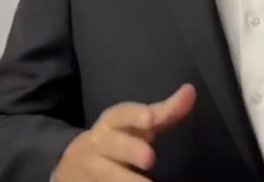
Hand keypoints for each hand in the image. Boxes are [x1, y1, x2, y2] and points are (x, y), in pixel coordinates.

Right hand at [53, 83, 195, 181]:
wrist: (73, 165)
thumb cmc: (119, 138)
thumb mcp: (138, 124)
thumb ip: (165, 112)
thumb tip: (190, 91)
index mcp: (111, 123)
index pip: (121, 114)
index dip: (134, 115)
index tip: (150, 119)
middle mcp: (99, 143)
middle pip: (112, 144)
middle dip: (129, 149)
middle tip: (149, 158)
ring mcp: (92, 167)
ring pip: (105, 172)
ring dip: (125, 179)